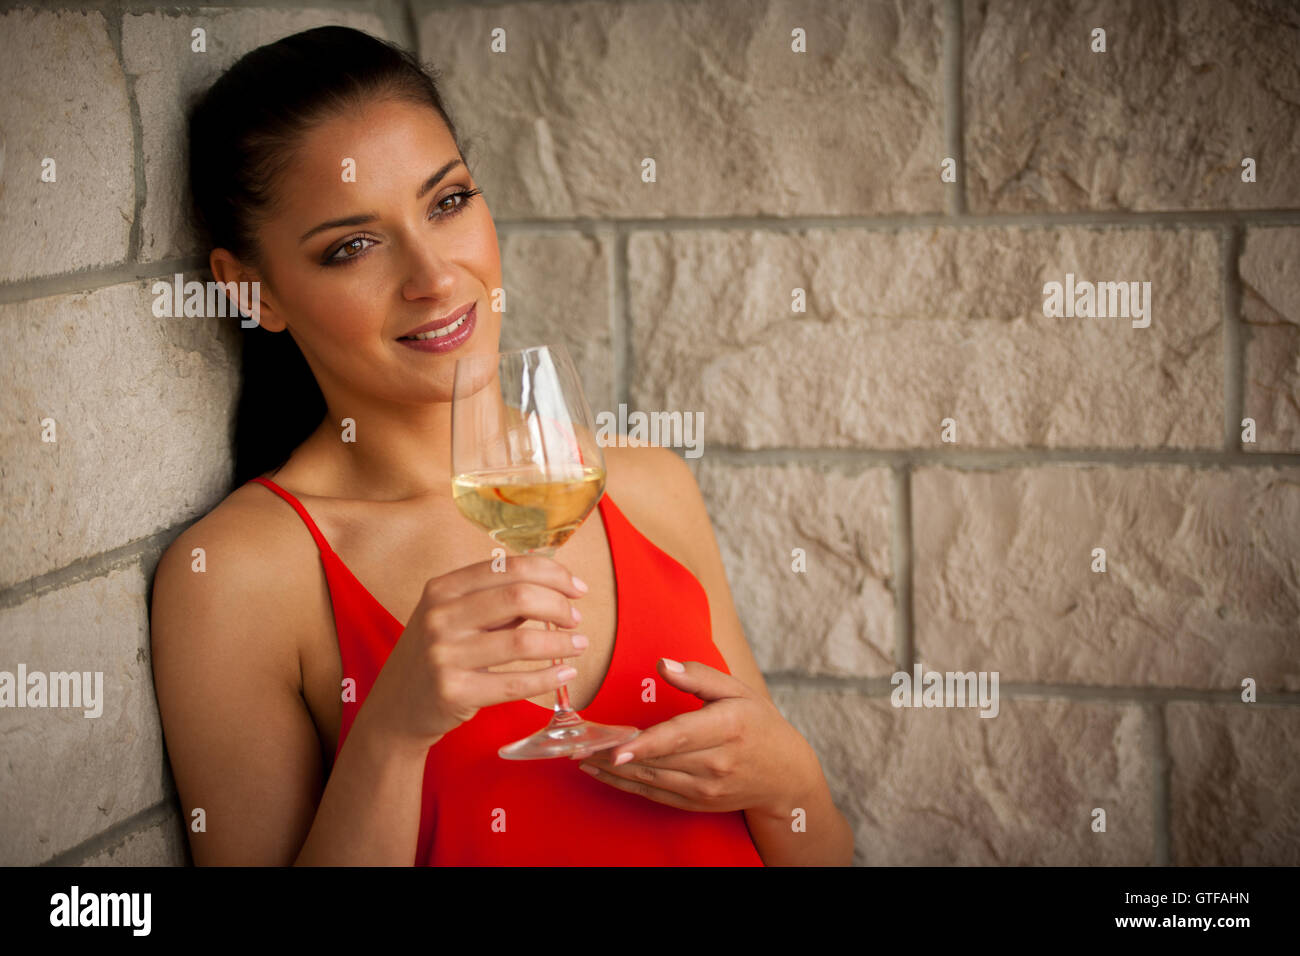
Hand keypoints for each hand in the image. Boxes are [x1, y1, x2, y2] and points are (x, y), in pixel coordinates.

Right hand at [359, 554, 589, 752]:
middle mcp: (440, 616)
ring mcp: (443, 655)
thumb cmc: (438, 654)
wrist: (396, 708)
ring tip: (579, 645)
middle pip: (520, 597)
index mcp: (443, 588)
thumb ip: (497, 599)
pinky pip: (515, 683)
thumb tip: (555, 584)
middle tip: (576, 618)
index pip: (510, 567)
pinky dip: (549, 677)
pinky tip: (566, 673)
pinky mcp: (453, 691)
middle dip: (559, 606)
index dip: (552, 574)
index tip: (577, 588)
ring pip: (522, 642)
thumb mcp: (454, 616)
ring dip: (561, 643)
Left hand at [574, 658, 815, 817]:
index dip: (646, 744)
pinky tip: (601, 772)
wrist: (785, 776)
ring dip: (612, 770)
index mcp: (728, 727)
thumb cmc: (758, 724)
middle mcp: (717, 762)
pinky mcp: (697, 803)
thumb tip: (662, 664)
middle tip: (576, 744)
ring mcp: (707, 788)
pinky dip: (626, 785)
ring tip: (580, 756)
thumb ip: (698, 677)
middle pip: (658, 759)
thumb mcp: (737, 691)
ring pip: (652, 779)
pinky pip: (655, 794)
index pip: (680, 736)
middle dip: (613, 754)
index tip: (616, 749)